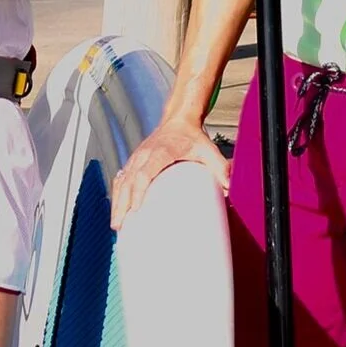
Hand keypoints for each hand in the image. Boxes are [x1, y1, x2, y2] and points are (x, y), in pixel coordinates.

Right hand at [110, 117, 230, 228]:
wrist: (178, 120)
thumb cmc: (193, 136)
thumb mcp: (208, 149)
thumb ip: (220, 167)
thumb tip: (229, 188)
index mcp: (160, 151)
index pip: (144, 173)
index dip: (138, 191)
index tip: (136, 209)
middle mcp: (144, 154)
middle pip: (127, 181)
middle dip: (122, 204)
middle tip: (120, 226)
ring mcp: (136, 157)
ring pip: (121, 181)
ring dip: (117, 202)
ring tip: (116, 224)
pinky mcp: (133, 160)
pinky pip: (121, 178)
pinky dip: (117, 194)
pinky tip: (117, 209)